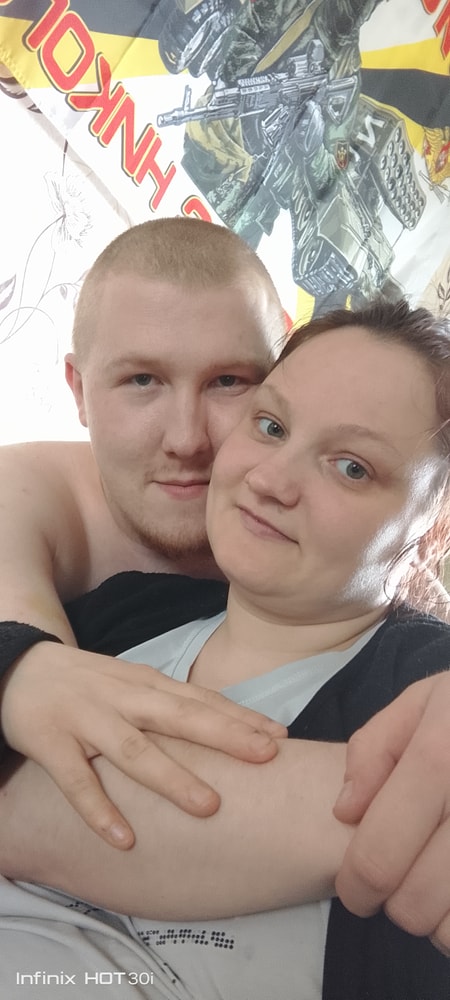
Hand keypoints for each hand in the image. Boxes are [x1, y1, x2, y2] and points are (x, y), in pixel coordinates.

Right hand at [1, 642, 285, 848]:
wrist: (19, 667)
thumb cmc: (89, 683)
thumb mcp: (132, 683)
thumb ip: (172, 703)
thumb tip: (230, 726)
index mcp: (145, 683)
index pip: (200, 699)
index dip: (240, 717)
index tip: (281, 736)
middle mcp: (122, 698)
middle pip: (179, 717)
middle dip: (225, 735)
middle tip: (266, 756)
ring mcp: (87, 719)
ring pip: (134, 750)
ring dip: (172, 777)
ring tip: (210, 806)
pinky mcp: (52, 743)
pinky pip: (77, 781)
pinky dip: (100, 810)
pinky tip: (124, 838)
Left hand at [333, 673, 449, 952]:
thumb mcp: (426, 700)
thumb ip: (375, 747)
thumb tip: (346, 810)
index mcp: (441, 757)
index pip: (381, 853)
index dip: (357, 885)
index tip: (356, 888)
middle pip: (415, 902)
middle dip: (396, 901)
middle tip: (404, 874)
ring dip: (437, 917)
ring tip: (439, 877)